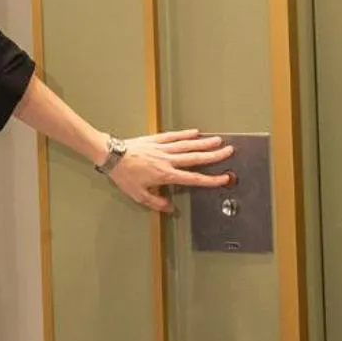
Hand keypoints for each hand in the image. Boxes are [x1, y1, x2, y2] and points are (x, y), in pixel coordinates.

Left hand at [106, 129, 235, 213]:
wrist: (112, 155)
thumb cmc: (124, 175)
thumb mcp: (139, 195)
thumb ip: (156, 202)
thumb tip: (170, 208)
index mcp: (166, 175)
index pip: (194, 178)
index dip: (211, 179)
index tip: (224, 178)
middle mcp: (168, 160)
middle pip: (196, 158)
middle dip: (214, 155)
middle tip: (229, 151)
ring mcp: (163, 148)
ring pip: (188, 145)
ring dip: (204, 143)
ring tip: (218, 140)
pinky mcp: (156, 140)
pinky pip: (174, 136)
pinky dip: (185, 134)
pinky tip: (196, 132)